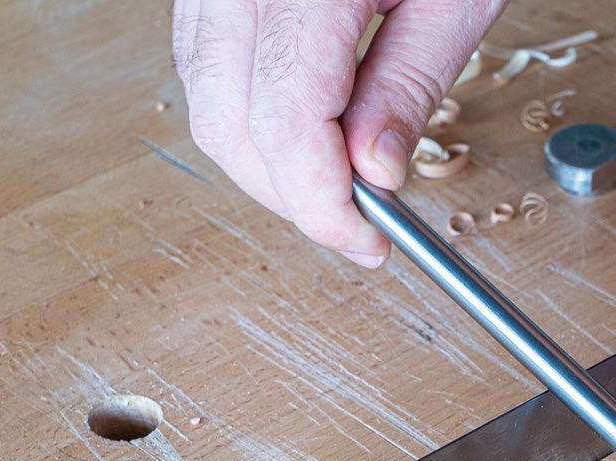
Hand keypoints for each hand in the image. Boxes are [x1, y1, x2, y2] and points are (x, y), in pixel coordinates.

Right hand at [172, 0, 505, 265]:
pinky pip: (205, 62)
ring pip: (207, 101)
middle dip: (293, 196)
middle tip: (356, 224)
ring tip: (336, 180)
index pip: (283, 127)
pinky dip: (249, 114)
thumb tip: (374, 175)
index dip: (322, 205)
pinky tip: (303, 130)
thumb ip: (410, 86)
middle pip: (230, 125)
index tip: (367, 242)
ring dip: (267, 163)